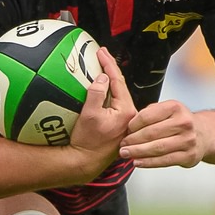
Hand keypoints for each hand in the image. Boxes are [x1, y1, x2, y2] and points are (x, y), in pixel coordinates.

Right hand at [69, 48, 136, 168]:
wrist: (84, 162)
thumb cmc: (87, 142)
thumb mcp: (89, 115)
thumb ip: (96, 94)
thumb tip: (102, 78)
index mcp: (126, 111)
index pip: (118, 81)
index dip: (108, 64)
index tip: (101, 52)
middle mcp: (130, 116)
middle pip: (120, 86)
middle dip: (110, 69)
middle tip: (101, 54)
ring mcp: (124, 121)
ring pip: (117, 94)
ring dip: (109, 80)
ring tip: (101, 66)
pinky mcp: (118, 125)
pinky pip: (114, 102)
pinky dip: (107, 92)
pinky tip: (101, 86)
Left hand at [122, 98, 205, 168]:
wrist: (204, 134)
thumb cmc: (180, 122)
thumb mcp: (167, 110)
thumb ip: (149, 113)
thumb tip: (129, 124)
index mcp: (175, 107)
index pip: (147, 116)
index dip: (133, 125)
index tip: (125, 130)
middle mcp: (184, 122)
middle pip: (151, 133)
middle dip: (133, 140)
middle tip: (122, 145)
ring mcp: (188, 140)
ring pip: (157, 148)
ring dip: (138, 152)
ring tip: (126, 154)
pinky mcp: (188, 156)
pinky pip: (164, 161)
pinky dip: (148, 162)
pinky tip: (138, 162)